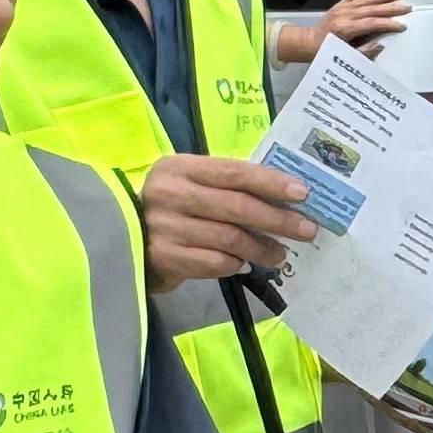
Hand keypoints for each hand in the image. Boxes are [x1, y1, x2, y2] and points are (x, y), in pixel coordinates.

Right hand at [140, 153, 319, 292]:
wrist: (125, 241)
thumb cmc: (173, 210)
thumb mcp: (192, 185)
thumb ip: (228, 186)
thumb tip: (287, 197)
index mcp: (179, 167)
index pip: (234, 172)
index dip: (271, 183)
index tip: (303, 194)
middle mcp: (169, 193)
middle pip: (236, 206)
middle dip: (278, 219)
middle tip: (307, 230)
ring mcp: (163, 226)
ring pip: (229, 238)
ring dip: (261, 248)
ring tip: (279, 253)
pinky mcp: (163, 257)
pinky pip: (214, 262)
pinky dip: (235, 264)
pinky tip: (245, 264)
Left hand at [318, 0, 411, 54]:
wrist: (309, 42)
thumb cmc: (325, 50)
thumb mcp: (345, 56)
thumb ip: (363, 52)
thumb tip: (379, 45)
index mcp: (345, 29)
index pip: (372, 23)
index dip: (388, 24)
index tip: (401, 25)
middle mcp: (345, 15)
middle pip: (372, 9)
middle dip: (392, 7)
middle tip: (406, 8)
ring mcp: (343, 8)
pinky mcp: (341, 4)